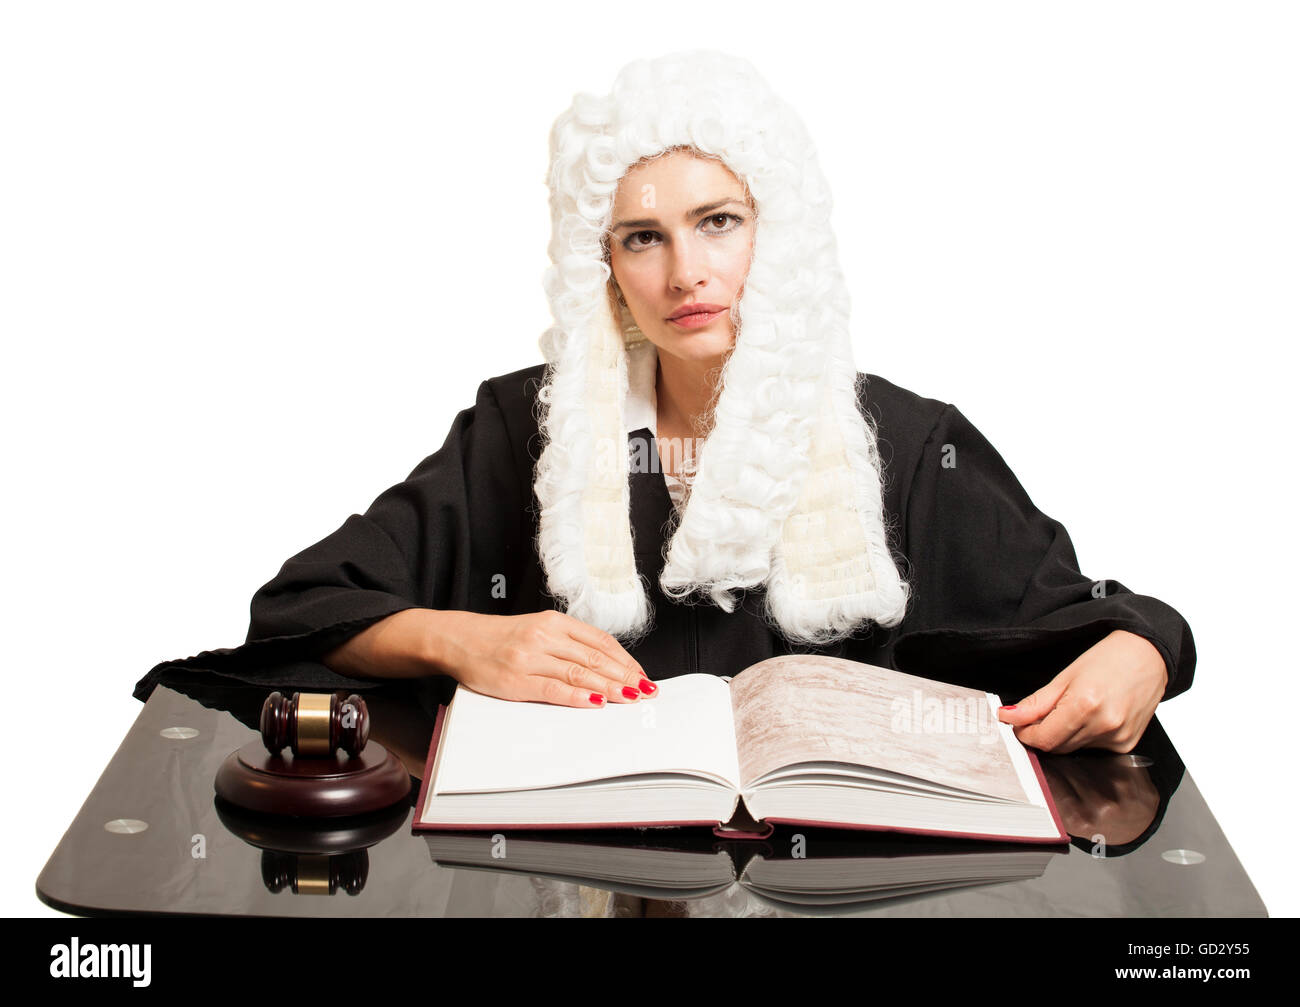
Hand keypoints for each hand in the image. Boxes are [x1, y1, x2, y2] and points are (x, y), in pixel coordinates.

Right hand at [433, 609, 656, 707]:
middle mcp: (544, 636)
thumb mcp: (538, 630)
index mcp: (554, 622)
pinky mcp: (516, 680)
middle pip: (595, 657)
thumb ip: (569, 643)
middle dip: (625, 676)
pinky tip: (596, 702)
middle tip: (645, 690)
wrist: (460, 640)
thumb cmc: (502, 639)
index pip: (600, 640)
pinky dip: (578, 696)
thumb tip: (607, 665)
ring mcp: (530, 658)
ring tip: (630, 698)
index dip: (625, 659)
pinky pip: (554, 689)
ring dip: (609, 687)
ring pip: (579, 672)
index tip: (642, 674)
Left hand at [996, 630, 1167, 753]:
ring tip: (1075, 707)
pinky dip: (1084, 737)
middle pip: (1057, 746)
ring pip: (1074, 749)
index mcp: (1084, 705)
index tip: (1018, 724)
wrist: (1148, 656)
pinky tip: (1093, 716)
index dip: (1025, 733)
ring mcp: (1118, 738)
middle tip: (1043, 713)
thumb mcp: (1064, 676)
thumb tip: (1008, 717)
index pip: (1043, 739)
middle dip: (1043, 733)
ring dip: (1064, 735)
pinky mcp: (1126, 745)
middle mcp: (1103, 726)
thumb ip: (1035, 703)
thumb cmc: (1108, 659)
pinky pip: (1093, 749)